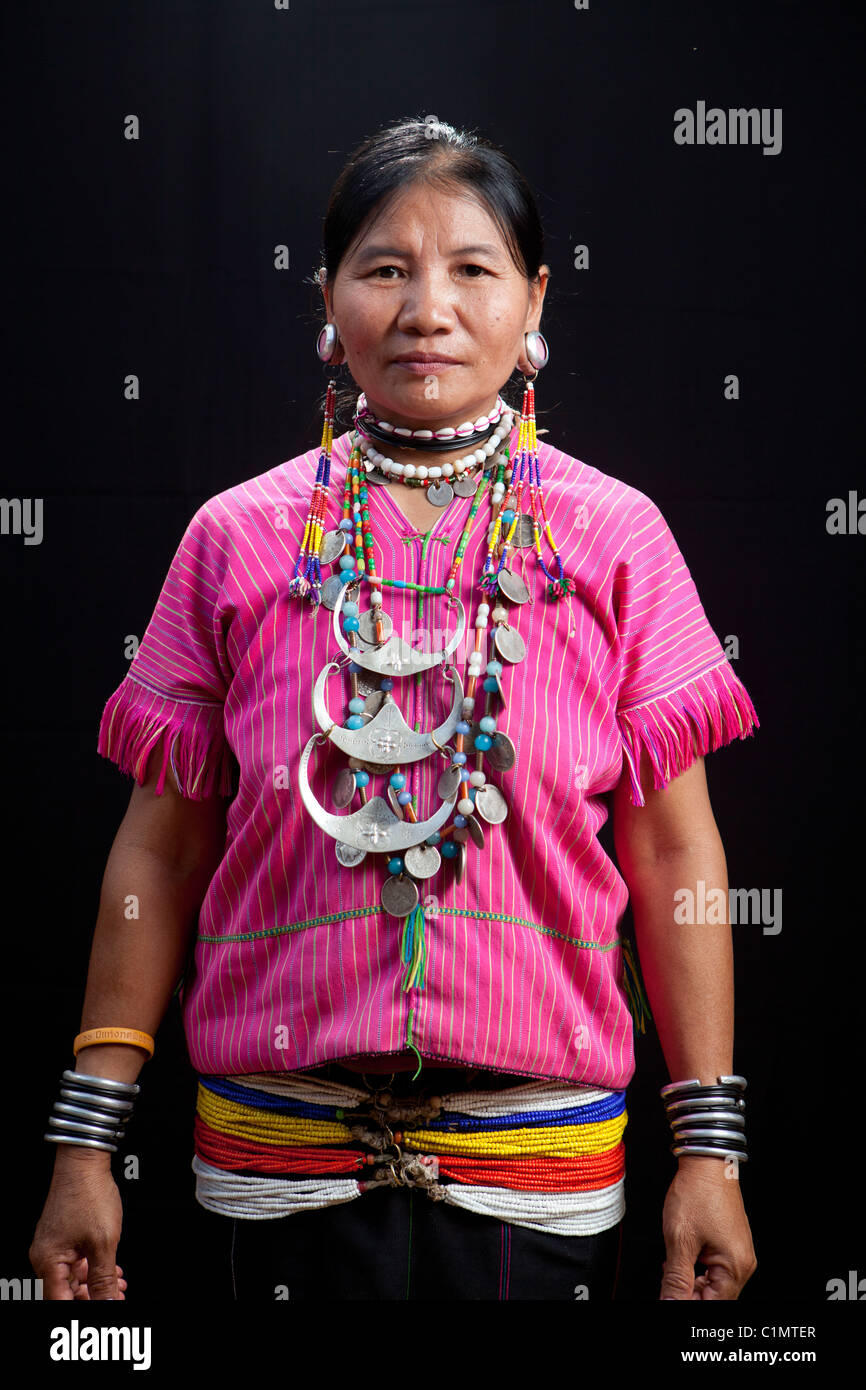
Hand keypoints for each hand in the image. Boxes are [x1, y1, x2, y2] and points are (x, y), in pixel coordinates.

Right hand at [30, 1151, 127, 1300]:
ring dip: (96, 1284)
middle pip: (66, 1292)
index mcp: (49, 1262)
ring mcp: (53, 1246)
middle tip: (116, 1297)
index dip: (85, 1308)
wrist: (84, 1161)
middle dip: (94, 1297)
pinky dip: (92, 1268)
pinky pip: (74, 1262)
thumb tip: (108, 1303)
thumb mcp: (103, 1242)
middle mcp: (45, 1256)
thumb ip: (104, 1279)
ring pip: (73, 1278)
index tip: (106, 1307)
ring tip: (118, 1284)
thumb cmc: (90, 1194)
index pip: (62, 1302)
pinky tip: (111, 1269)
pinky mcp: (62, 1237)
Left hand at [659, 1156, 756, 1299]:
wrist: (706, 1161)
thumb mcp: (680, 1239)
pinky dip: (696, 1268)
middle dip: (688, 1293)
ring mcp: (739, 1252)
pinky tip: (681, 1259)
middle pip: (714, 1296)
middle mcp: (743, 1263)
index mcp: (735, 1267)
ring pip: (713, 1283)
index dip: (685, 1302)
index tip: (668, 1297)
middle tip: (667, 1283)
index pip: (711, 1304)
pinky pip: (715, 1267)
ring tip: (671, 1267)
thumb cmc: (697, 1192)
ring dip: (691, 1281)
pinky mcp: (731, 1243)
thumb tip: (669, 1303)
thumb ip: (676, 1278)